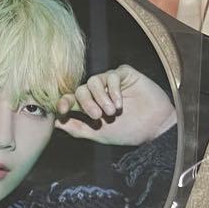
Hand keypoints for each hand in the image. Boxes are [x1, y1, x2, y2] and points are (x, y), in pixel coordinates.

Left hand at [55, 64, 175, 145]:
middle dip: (86, 103)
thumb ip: (76, 127)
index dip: (63, 102)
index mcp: (89, 104)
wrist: (154, 128)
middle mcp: (97, 91)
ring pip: (93, 80)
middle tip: (97, 116)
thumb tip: (54, 122)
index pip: (70, 99)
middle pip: (81, 89)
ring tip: (111, 112)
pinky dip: (113, 90)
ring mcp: (110, 81)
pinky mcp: (124, 74)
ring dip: (100, 97)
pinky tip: (120, 103)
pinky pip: (111, 75)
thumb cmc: (127, 132)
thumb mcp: (98, 133)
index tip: (62, 110)